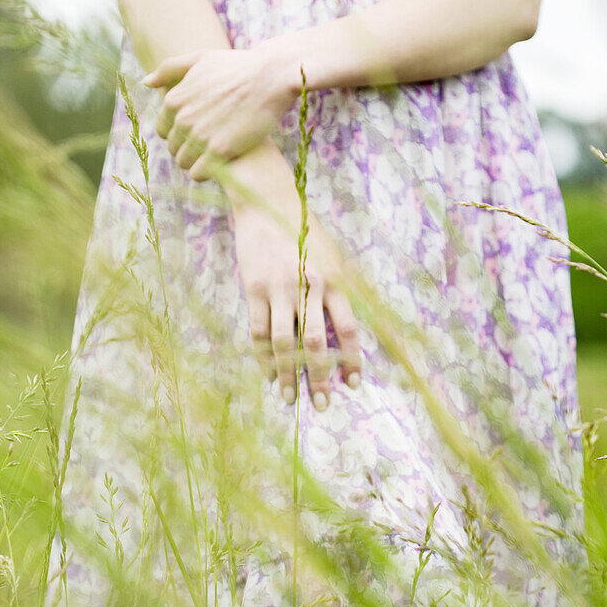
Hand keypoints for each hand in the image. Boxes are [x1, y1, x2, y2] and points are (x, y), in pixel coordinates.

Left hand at [141, 42, 299, 179]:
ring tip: (215, 156)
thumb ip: (169, 70)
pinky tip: (220, 164)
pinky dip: (206, 172)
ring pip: (185, 163)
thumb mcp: (199, 59)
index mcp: (174, 100)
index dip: (179, 134)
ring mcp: (200, 136)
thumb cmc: (238, 66)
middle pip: (174, 149)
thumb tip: (146, 83)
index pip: (163, 131)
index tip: (197, 133)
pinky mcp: (219, 151)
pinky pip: (199, 173)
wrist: (270, 77)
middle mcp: (182, 119)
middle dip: (188, 149)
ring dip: (196, 162)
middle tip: (210, 145)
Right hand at [225, 144, 361, 408]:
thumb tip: (344, 338)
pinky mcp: (254, 288)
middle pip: (316, 344)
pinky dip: (263, 358)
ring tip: (292, 399)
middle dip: (320, 379)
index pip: (348, 330)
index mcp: (335, 280)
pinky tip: (269, 375)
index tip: (352, 385)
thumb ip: (339, 294)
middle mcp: (310, 285)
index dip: (351, 361)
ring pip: (284, 343)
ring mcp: (280, 288)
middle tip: (323, 405)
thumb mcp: (333, 257)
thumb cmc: (305, 231)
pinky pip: (258, 331)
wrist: (266, 200)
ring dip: (288, 376)